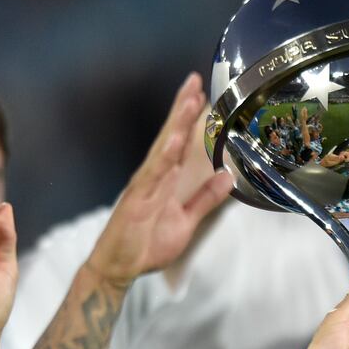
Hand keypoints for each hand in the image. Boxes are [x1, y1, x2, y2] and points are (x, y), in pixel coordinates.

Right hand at [86, 73, 234, 287]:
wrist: (120, 267)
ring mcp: (144, 185)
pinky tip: (174, 139)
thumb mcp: (187, 220)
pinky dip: (164, 156)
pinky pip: (153, 174)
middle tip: (194, 80)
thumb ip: (205, 198)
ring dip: (176, 124)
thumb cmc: (147, 244)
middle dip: (182, 108)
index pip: (180, 142)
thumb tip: (227, 176)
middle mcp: (154, 176)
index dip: (190, 118)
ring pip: (163, 148)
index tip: (202, 93)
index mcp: (166, 179)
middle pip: (170, 136)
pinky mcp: (137, 198)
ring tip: (189, 99)